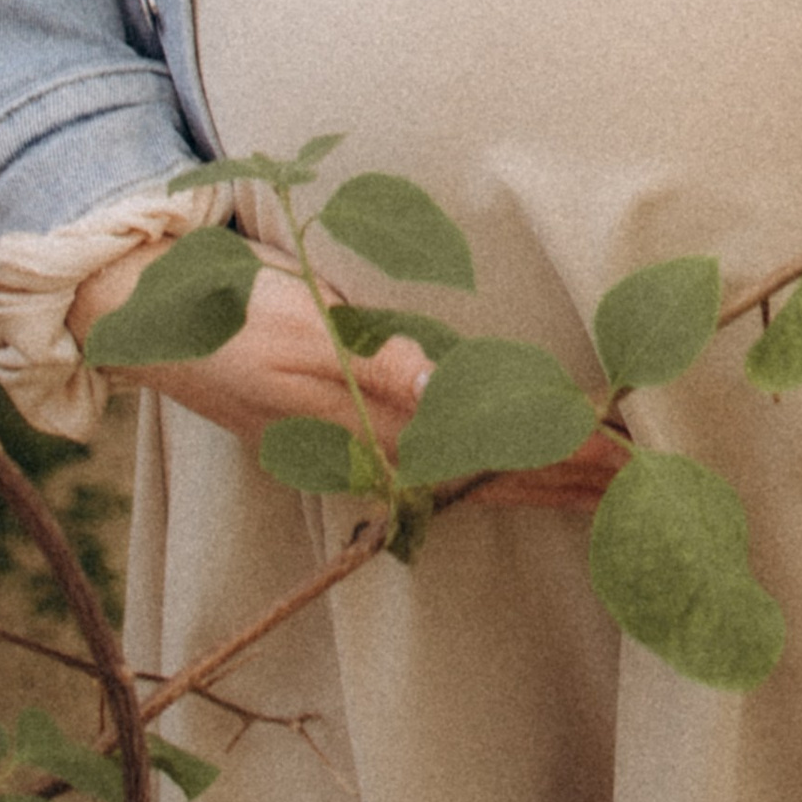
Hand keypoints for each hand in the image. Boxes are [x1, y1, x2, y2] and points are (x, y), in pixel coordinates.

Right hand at [68, 246, 626, 513]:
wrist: (154, 326)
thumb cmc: (237, 312)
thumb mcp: (303, 324)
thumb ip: (373, 362)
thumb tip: (435, 385)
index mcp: (372, 420)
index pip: (489, 446)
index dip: (559, 452)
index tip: (623, 457)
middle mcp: (374, 448)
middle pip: (491, 475)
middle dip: (569, 480)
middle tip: (647, 488)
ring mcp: (359, 451)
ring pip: (469, 480)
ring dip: (539, 483)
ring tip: (607, 489)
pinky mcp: (346, 444)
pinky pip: (436, 472)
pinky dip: (490, 477)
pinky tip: (520, 480)